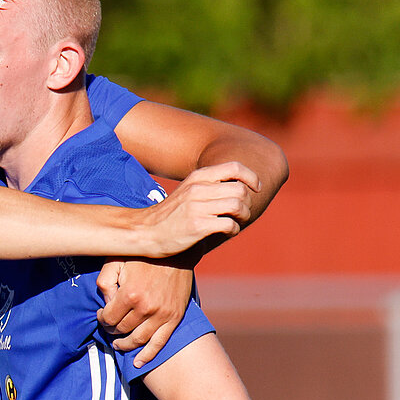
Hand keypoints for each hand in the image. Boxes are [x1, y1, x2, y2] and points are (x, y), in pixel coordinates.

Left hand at [98, 258, 192, 367]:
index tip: (103, 314)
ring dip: (125, 345)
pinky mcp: (174, 318)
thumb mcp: (116, 261)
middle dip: (112, 330)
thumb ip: (105, 282)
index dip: (102, 319)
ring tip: (118, 344)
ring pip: (138, 340)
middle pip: (122, 330)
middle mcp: (145, 308)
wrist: (178, 251)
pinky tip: (138, 363)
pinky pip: (160, 342)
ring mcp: (162, 315)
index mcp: (129, 294)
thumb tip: (105, 304)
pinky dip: (148, 355)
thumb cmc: (143, 255)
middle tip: (110, 326)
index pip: (108, 318)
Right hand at [139, 161, 256, 254]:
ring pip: (238, 206)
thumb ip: (209, 185)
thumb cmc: (169, 215)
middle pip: (240, 190)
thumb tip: (240, 186)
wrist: (144, 232)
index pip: (234, 167)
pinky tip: (226, 232)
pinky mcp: (197, 226)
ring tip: (236, 222)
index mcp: (197, 177)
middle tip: (242, 213)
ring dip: (243, 217)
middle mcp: (197, 189)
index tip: (255, 188)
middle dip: (247, 203)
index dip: (251, 177)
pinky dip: (233, 230)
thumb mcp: (187, 191)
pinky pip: (229, 225)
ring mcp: (197, 208)